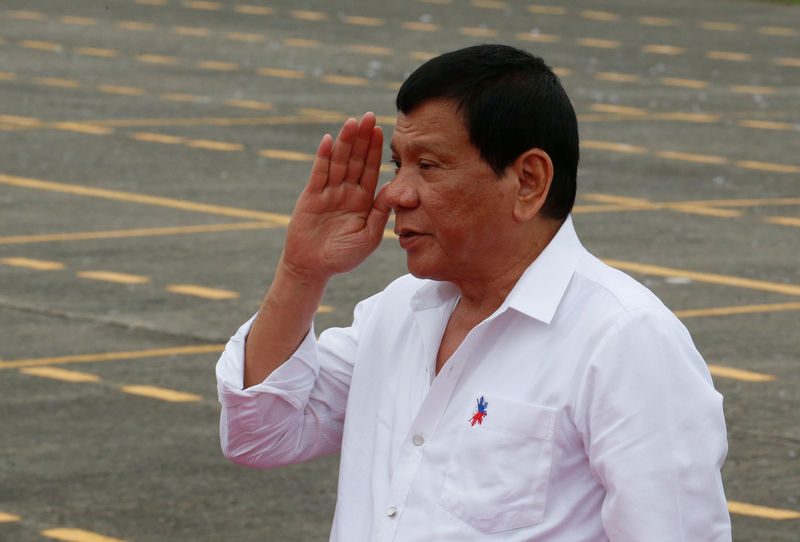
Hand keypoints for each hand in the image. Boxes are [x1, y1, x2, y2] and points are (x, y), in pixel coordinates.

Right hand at [281, 112, 389, 278]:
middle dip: (363, 139)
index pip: (372, 170)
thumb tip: (395, 188)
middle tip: (370, 116)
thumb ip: (380, 213)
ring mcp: (328, 192)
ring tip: (352, 122)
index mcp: (363, 200)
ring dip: (345, 142)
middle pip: (356, 160)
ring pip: (339, 162)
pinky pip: (319, 174)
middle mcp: (347, 192)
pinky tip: (329, 140)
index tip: (383, 131)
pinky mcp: (311, 197)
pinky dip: (323, 157)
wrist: (313, 268)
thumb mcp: (369, 237)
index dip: (376, 151)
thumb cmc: (343, 256)